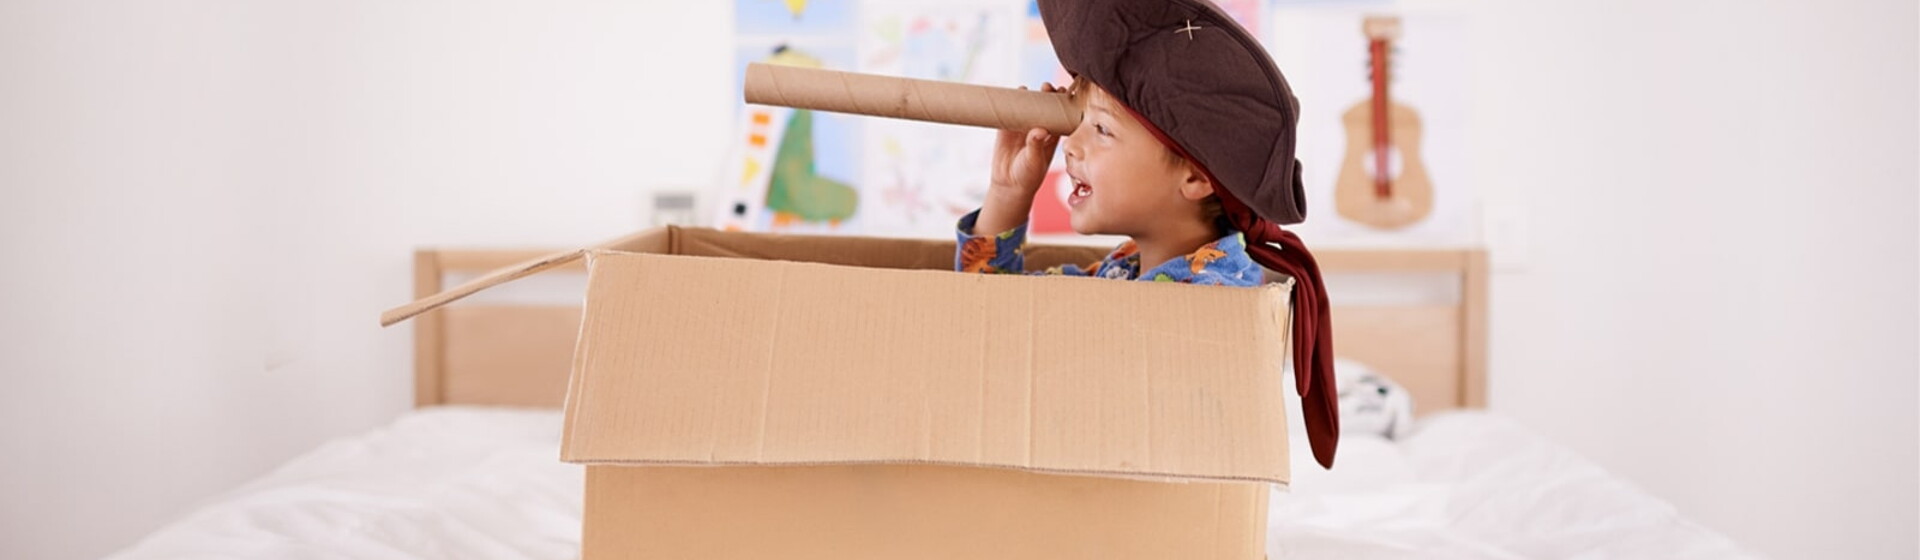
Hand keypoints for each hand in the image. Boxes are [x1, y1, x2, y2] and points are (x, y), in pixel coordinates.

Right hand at [988, 82, 1062, 196]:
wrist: (1009, 185)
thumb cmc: (1028, 176)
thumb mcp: (1034, 161)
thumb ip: (1036, 145)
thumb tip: (1040, 130)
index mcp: (1051, 136)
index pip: (1059, 115)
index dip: (1062, 102)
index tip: (1063, 91)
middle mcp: (1037, 128)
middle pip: (1044, 106)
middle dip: (1046, 94)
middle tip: (1047, 87)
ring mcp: (1021, 128)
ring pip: (1025, 107)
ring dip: (1027, 96)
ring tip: (1026, 89)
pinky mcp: (1005, 129)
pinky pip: (1006, 113)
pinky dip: (1007, 104)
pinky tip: (1008, 96)